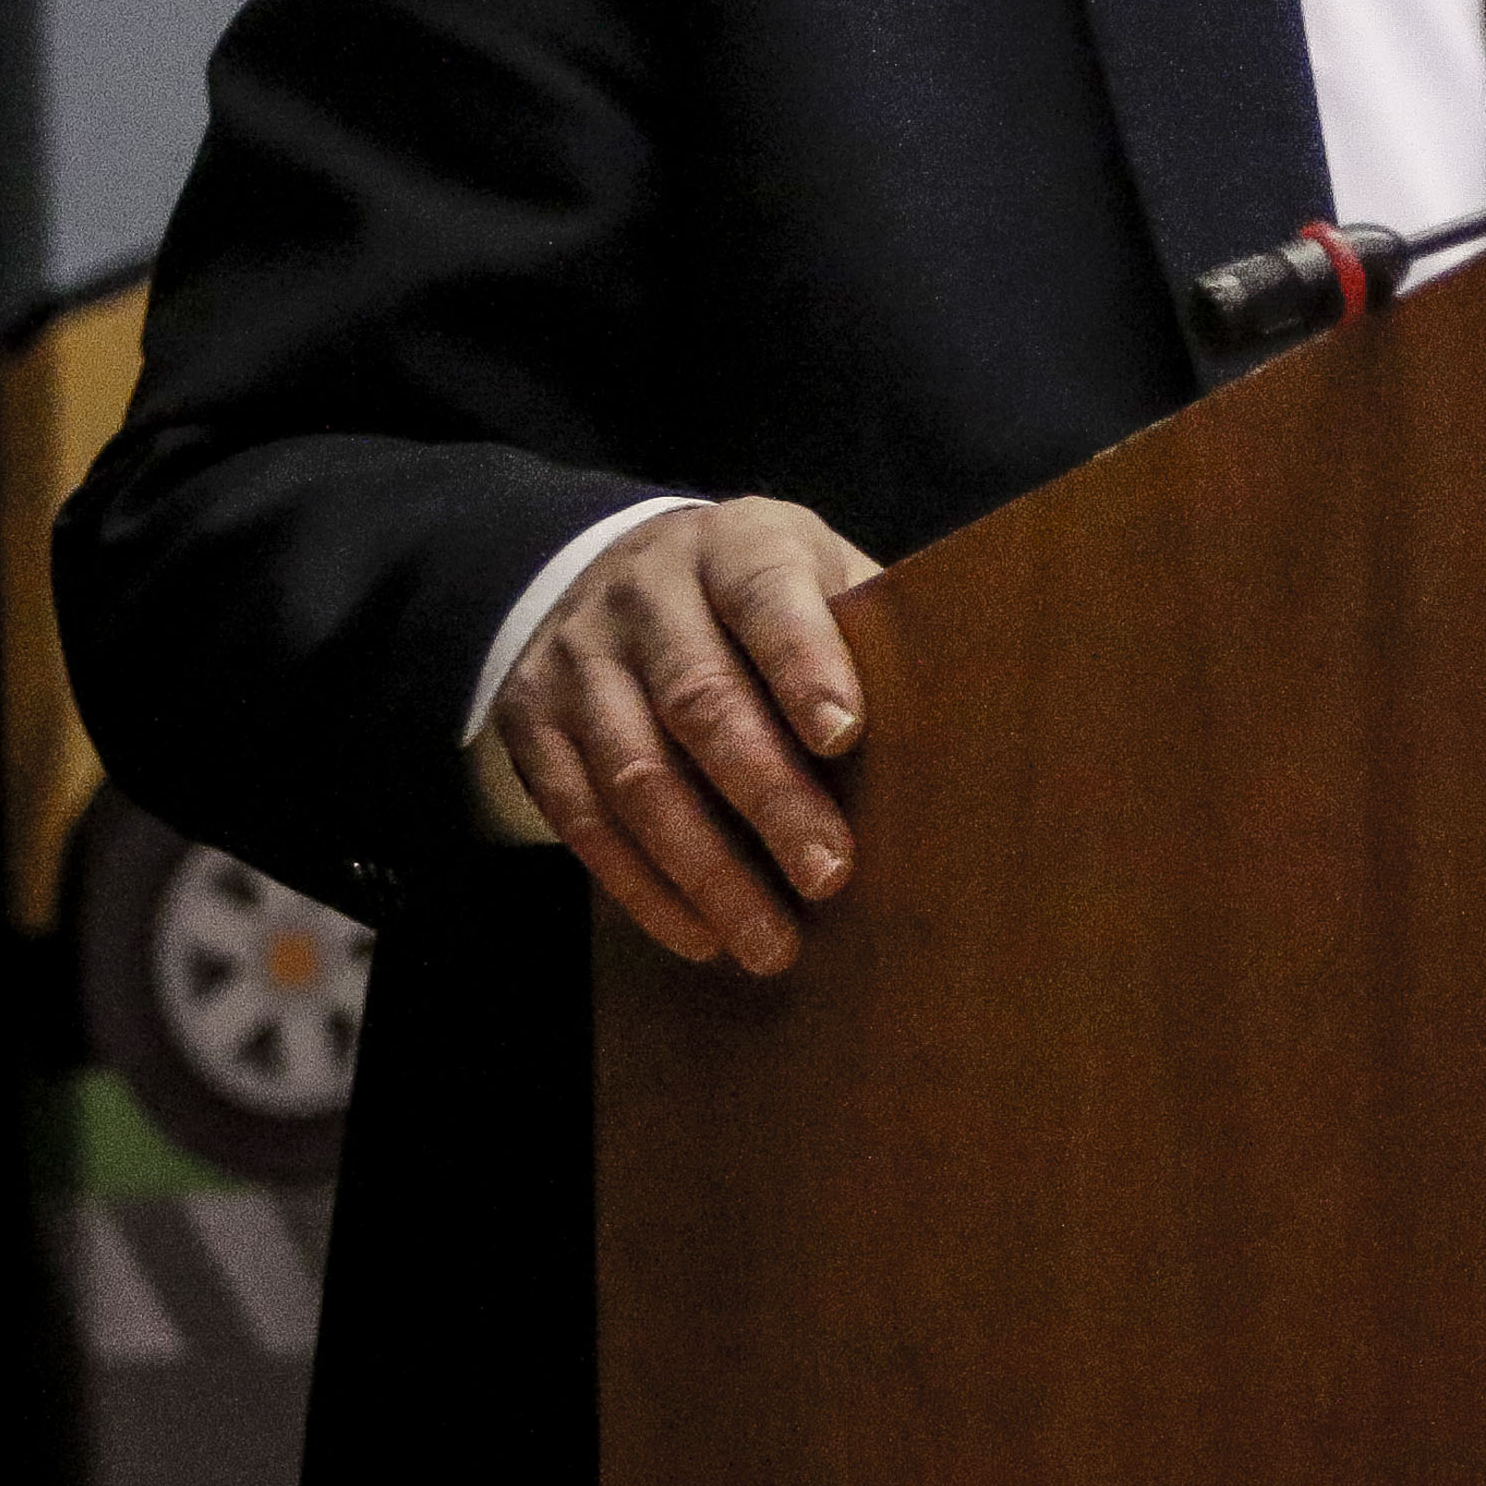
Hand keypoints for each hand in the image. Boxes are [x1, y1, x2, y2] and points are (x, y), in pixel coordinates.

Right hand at [484, 500, 882, 974]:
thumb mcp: (815, 572)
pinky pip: (581, 818)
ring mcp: (577, 661)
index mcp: (736, 545)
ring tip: (769, 940)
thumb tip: (954, 721)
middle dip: (768, 796)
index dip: (805, 665)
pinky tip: (699, 933)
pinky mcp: (531, 725)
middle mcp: (645, 595)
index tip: (846, 738)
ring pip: (635, 774)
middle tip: (829, 875)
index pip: (768, 596)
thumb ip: (867, 630)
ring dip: (705, 870)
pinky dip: (642, 885)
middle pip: (700, 700)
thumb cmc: (760, 596)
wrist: (609, 570)